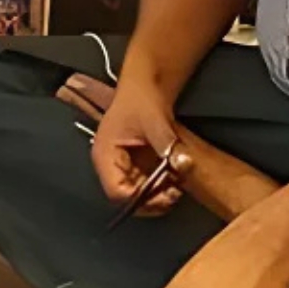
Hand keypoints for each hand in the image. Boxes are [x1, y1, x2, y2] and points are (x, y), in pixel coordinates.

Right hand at [90, 63, 186, 215]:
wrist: (145, 87)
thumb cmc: (141, 99)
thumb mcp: (155, 121)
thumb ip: (168, 145)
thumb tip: (183, 165)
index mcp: (105, 155)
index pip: (116, 191)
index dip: (139, 199)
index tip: (163, 196)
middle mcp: (109, 165)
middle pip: (126, 198)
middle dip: (150, 201)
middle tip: (173, 194)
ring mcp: (121, 167)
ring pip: (136, 195)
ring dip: (156, 196)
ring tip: (175, 188)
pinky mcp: (133, 166)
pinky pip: (144, 186)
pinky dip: (158, 188)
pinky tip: (172, 181)